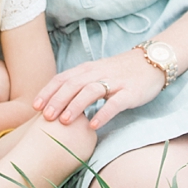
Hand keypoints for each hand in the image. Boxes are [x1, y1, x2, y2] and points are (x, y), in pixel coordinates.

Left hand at [33, 50, 166, 129]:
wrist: (153, 62)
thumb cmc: (120, 72)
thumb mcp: (96, 74)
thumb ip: (79, 85)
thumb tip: (56, 103)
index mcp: (86, 69)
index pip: (62, 79)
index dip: (47, 92)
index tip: (35, 107)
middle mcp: (98, 73)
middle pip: (72, 85)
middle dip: (57, 100)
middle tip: (45, 117)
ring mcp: (115, 82)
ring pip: (90, 91)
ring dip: (75, 106)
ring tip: (64, 122)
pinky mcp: (130, 92)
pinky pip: (115, 103)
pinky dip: (104, 113)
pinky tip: (94, 125)